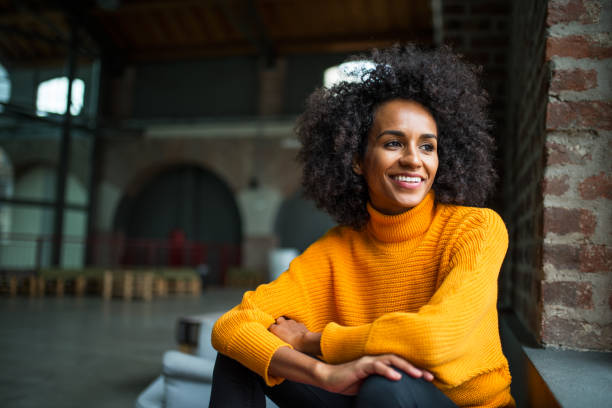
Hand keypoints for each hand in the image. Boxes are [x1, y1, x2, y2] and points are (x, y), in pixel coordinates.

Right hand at [269, 316, 321, 354]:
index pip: (270, 326)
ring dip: (288, 325)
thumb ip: (276, 341)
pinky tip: (297, 332)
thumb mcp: (279, 345)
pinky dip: (296, 327)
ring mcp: (292, 323)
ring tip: (290, 332)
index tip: (272, 332)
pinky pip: (296, 324)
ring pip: (288, 321)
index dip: (271, 329)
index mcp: (276, 329)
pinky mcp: (300, 324)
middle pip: (279, 319)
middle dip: (279, 323)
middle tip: (281, 329)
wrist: (304, 342)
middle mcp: (283, 323)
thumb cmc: (291, 346)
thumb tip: (273, 343)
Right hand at [319, 354, 433, 395]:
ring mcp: (369, 361)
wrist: (330, 379)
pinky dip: (387, 370)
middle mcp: (376, 359)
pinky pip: (376, 366)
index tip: (429, 378)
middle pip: (400, 360)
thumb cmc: (350, 382)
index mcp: (380, 363)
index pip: (401, 364)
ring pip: (391, 359)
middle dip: (416, 368)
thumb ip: (382, 384)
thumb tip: (397, 392)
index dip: (415, 370)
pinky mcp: (361, 366)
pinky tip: (396, 377)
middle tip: (430, 377)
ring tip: (417, 375)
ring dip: (406, 367)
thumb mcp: (370, 384)